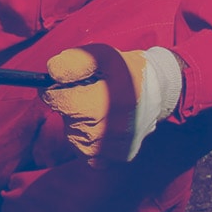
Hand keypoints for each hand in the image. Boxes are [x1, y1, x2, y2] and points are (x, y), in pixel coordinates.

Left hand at [43, 44, 148, 160]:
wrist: (159, 88)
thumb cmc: (125, 69)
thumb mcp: (99, 55)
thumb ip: (73, 62)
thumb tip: (52, 73)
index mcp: (101, 102)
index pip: (57, 101)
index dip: (54, 90)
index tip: (63, 85)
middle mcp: (108, 130)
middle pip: (67, 120)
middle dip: (70, 106)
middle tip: (86, 95)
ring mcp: (116, 146)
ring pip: (76, 140)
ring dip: (79, 125)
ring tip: (96, 109)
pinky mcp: (123, 155)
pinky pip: (92, 156)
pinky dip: (92, 143)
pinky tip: (103, 126)